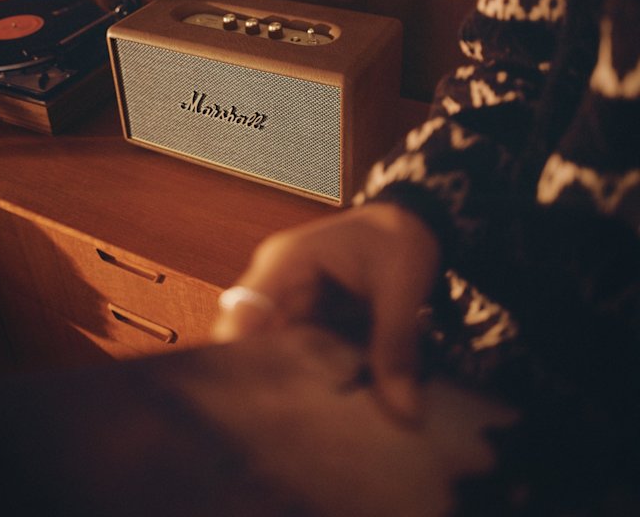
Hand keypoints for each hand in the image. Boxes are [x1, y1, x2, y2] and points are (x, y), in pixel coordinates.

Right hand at [211, 202, 440, 423]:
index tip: (245, 399)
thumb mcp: (402, 287)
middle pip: (248, 336)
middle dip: (263, 378)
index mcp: (288, 261)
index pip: (245, 308)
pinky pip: (295, 351)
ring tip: (303, 419)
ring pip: (270, 349)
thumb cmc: (398, 239)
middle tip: (279, 423)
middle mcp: (276, 280)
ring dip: (287, 381)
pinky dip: (308, 375)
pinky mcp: (304, 316)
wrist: (409, 221)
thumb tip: (404, 410)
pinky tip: (322, 403)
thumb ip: (396, 345)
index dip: (236, 352)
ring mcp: (287, 299)